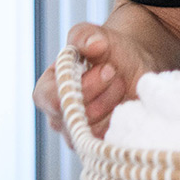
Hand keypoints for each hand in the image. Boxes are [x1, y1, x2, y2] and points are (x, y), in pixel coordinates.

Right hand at [32, 22, 154, 143]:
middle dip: (104, 94)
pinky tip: (130, 103)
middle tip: (117, 73)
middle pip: (77, 118)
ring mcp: (80, 134)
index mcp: (47, 91)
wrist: (131, 66)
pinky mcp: (101, 143)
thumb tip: (93, 44)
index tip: (108, 69)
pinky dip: (125, 122)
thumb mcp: (94, 36)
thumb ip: (85, 36)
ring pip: (96, 131)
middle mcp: (59, 118)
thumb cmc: (106, 52)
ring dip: (116, 106)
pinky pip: (111, 141)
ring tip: (123, 84)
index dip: (85, 87)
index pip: (55, 100)